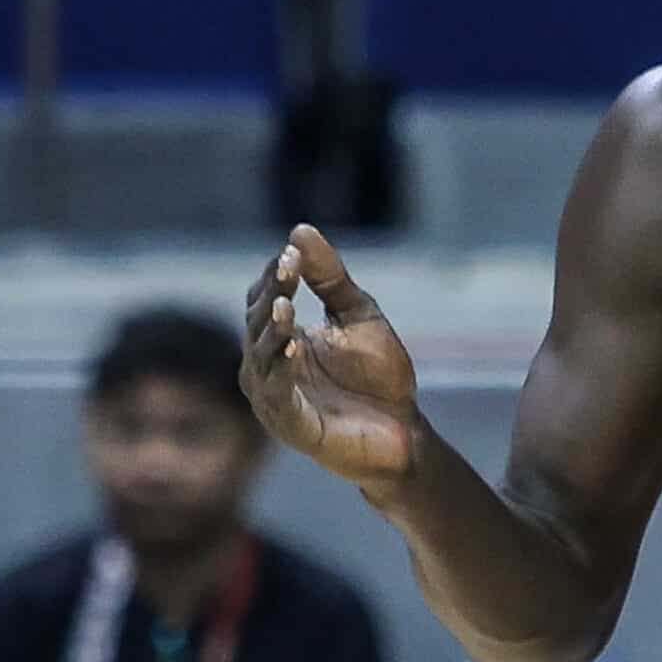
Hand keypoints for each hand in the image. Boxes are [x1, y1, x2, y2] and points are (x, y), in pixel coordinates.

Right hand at [241, 223, 421, 487]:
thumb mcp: (357, 316)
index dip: (278, 275)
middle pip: (257, 323)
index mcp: (282, 337)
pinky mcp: (291, 425)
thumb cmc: (379, 376)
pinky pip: (277, 395)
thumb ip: (329, 278)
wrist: (405, 431)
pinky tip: (293, 348)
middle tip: (290, 270)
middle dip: (272, 295)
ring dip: (271, 330)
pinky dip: (281, 371)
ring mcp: (275, 397)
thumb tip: (299, 230)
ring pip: (261, 357)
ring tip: (285, 305)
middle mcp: (269, 365)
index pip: (265, 298)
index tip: (294, 252)